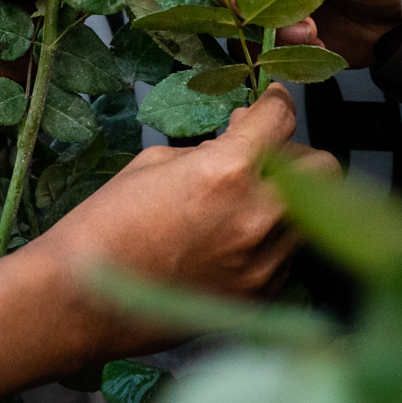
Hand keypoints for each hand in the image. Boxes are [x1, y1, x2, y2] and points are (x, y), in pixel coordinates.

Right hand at [34, 88, 330, 357]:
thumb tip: (240, 144)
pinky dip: (271, 243)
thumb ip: (210, 150)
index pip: (282, 117)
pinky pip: (287, 258)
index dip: (276, 102)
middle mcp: (257, 216)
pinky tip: (233, 242)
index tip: (271, 102)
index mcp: (227, 171)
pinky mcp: (259, 298)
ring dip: (288, 200)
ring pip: (311, 217)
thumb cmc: (104, 227)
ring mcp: (262, 263)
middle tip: (265, 155)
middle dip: (297, 154)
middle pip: (323, 168)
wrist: (79, 300)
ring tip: (246, 201)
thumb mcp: (154, 163)